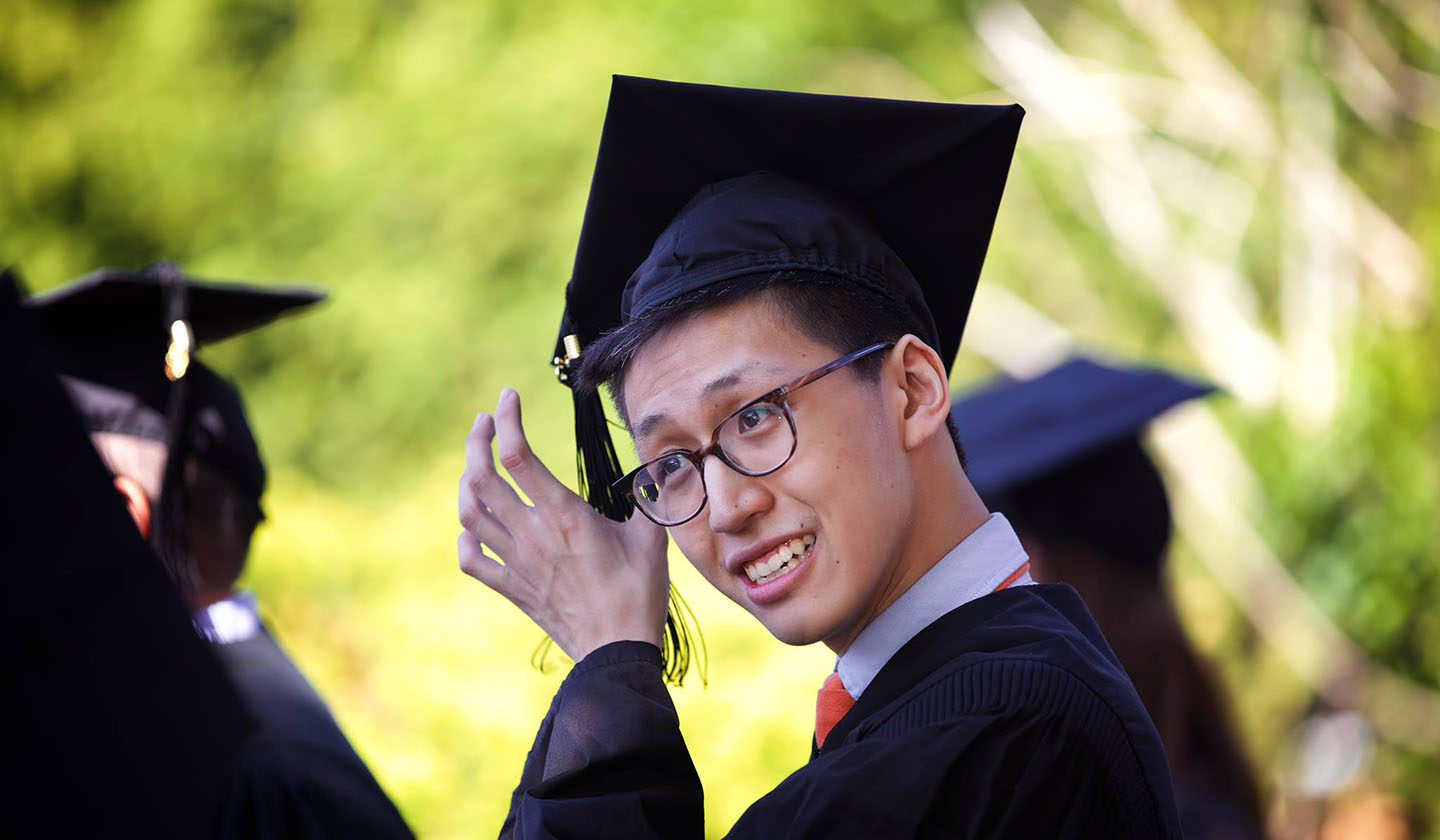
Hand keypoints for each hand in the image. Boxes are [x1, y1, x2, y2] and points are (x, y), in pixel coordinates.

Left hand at [457, 387, 669, 661]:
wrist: (615, 651)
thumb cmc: (639, 593)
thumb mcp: (650, 537)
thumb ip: (648, 497)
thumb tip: (665, 466)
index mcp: (564, 516)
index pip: (518, 456)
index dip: (507, 420)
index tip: (508, 397)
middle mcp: (532, 535)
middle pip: (481, 477)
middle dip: (476, 442)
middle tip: (484, 422)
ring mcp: (517, 562)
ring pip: (470, 513)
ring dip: (466, 482)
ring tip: (477, 465)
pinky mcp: (513, 588)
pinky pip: (472, 558)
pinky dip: (465, 537)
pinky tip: (472, 527)